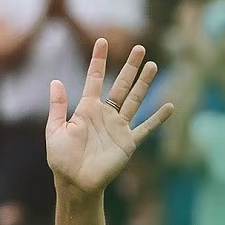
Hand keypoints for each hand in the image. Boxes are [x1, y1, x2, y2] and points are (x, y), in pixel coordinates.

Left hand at [46, 39, 173, 200]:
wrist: (75, 184)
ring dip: (144, 83)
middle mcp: (105, 115)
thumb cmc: (61, 160)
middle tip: (140, 47)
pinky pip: (145, 128)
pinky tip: (169, 106)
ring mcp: (118, 128)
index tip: (101, 41)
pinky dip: (157, 118)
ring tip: (153, 65)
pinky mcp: (128, 142)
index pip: (94, 79)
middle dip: (130, 67)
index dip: (98, 60)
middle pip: (120, 85)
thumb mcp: (55, 131)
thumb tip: (55, 81)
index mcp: (86, 110)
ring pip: (135, 100)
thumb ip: (57, 107)